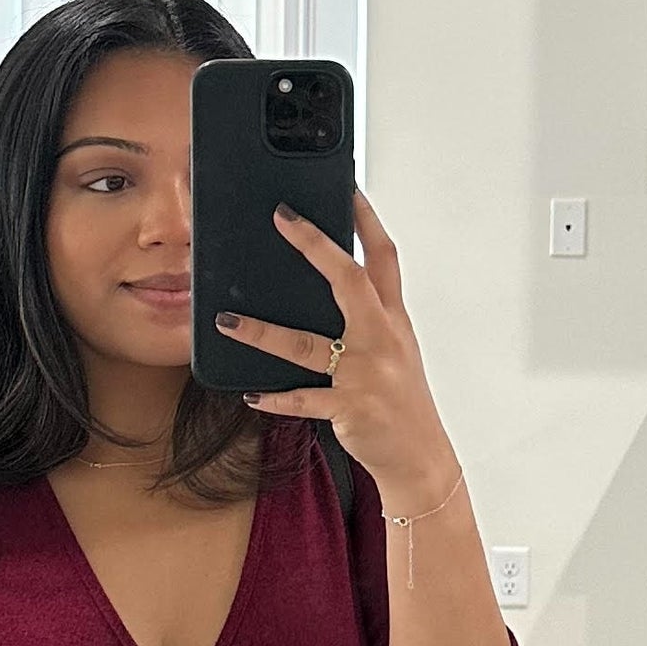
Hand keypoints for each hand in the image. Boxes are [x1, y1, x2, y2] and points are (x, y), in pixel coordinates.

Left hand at [216, 186, 458, 510]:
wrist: (420, 458)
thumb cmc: (402, 403)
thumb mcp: (394, 352)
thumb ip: (366, 319)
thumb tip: (328, 289)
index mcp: (394, 320)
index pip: (384, 258)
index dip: (366, 220)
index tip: (347, 187)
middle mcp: (382, 340)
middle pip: (350, 281)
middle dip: (315, 245)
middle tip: (281, 218)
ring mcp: (366, 375)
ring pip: (307, 345)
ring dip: (262, 332)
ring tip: (227, 320)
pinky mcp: (350, 409)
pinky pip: (304, 400)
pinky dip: (276, 398)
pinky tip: (252, 394)